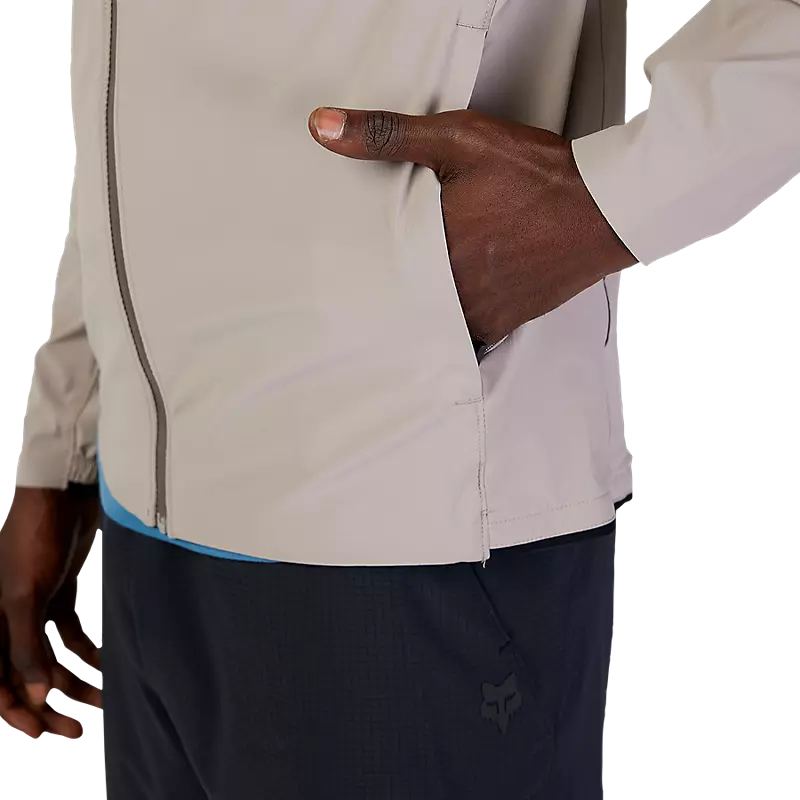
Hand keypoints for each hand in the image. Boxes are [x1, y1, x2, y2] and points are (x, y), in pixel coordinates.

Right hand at [0, 485, 101, 738]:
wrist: (64, 495)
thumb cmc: (35, 538)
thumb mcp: (26, 595)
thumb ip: (26, 647)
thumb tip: (36, 697)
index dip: (16, 710)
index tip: (43, 733)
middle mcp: (7, 620)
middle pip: (27, 675)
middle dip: (50, 704)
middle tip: (78, 729)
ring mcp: (36, 608)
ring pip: (53, 659)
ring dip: (76, 681)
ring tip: (104, 701)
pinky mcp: (61, 594)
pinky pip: (73, 635)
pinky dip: (90, 652)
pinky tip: (109, 666)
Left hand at [308, 107, 637, 346]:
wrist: (606, 207)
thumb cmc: (534, 173)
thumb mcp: (457, 139)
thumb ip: (386, 134)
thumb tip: (321, 127)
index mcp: (430, 255)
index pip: (374, 273)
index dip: (362, 268)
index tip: (350, 266)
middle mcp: (452, 295)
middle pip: (403, 300)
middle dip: (392, 288)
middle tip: (372, 281)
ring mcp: (480, 313)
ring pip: (433, 317)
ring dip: (425, 303)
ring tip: (416, 285)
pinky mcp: (505, 322)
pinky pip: (465, 328)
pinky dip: (456, 314)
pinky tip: (457, 293)